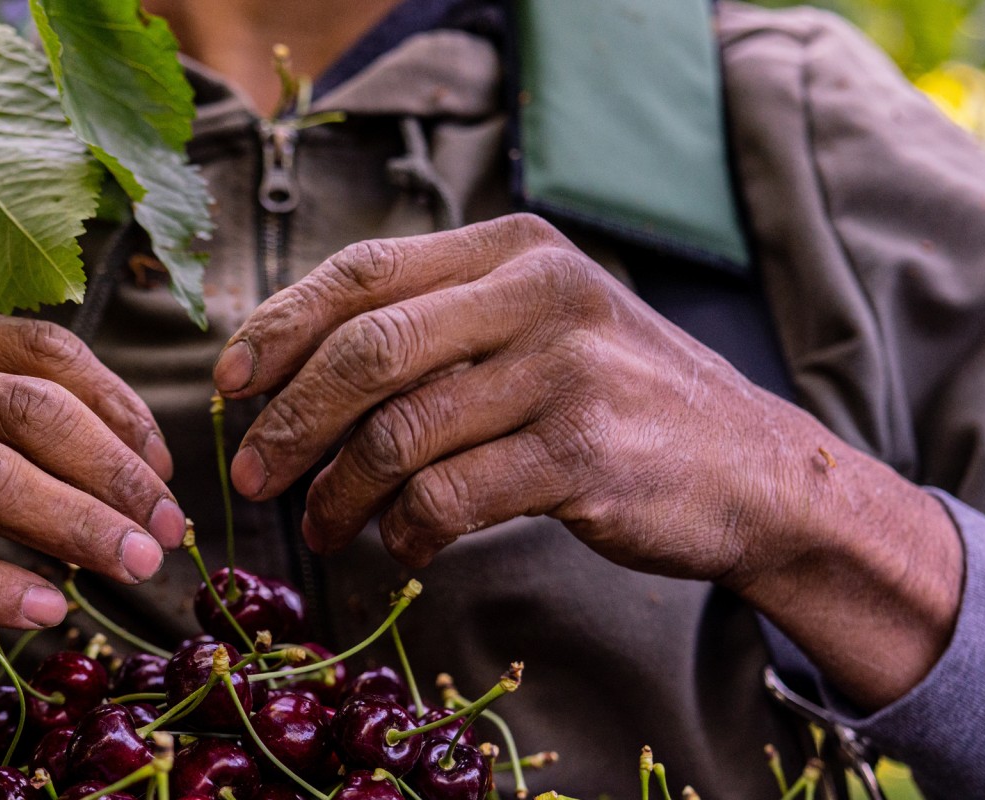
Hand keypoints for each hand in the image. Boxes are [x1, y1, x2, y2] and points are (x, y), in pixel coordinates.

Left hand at [215, 214, 961, 706]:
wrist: (755, 470)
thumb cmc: (618, 400)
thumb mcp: (538, 325)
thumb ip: (439, 326)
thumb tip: (292, 370)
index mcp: (514, 249)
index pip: (364, 273)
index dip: (280, 327)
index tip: (229, 382)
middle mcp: (539, 295)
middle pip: (366, 351)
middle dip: (289, 420)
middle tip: (252, 474)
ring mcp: (565, 373)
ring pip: (398, 433)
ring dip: (339, 494)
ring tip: (324, 527)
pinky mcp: (583, 455)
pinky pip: (449, 498)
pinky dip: (406, 533)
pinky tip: (403, 548)